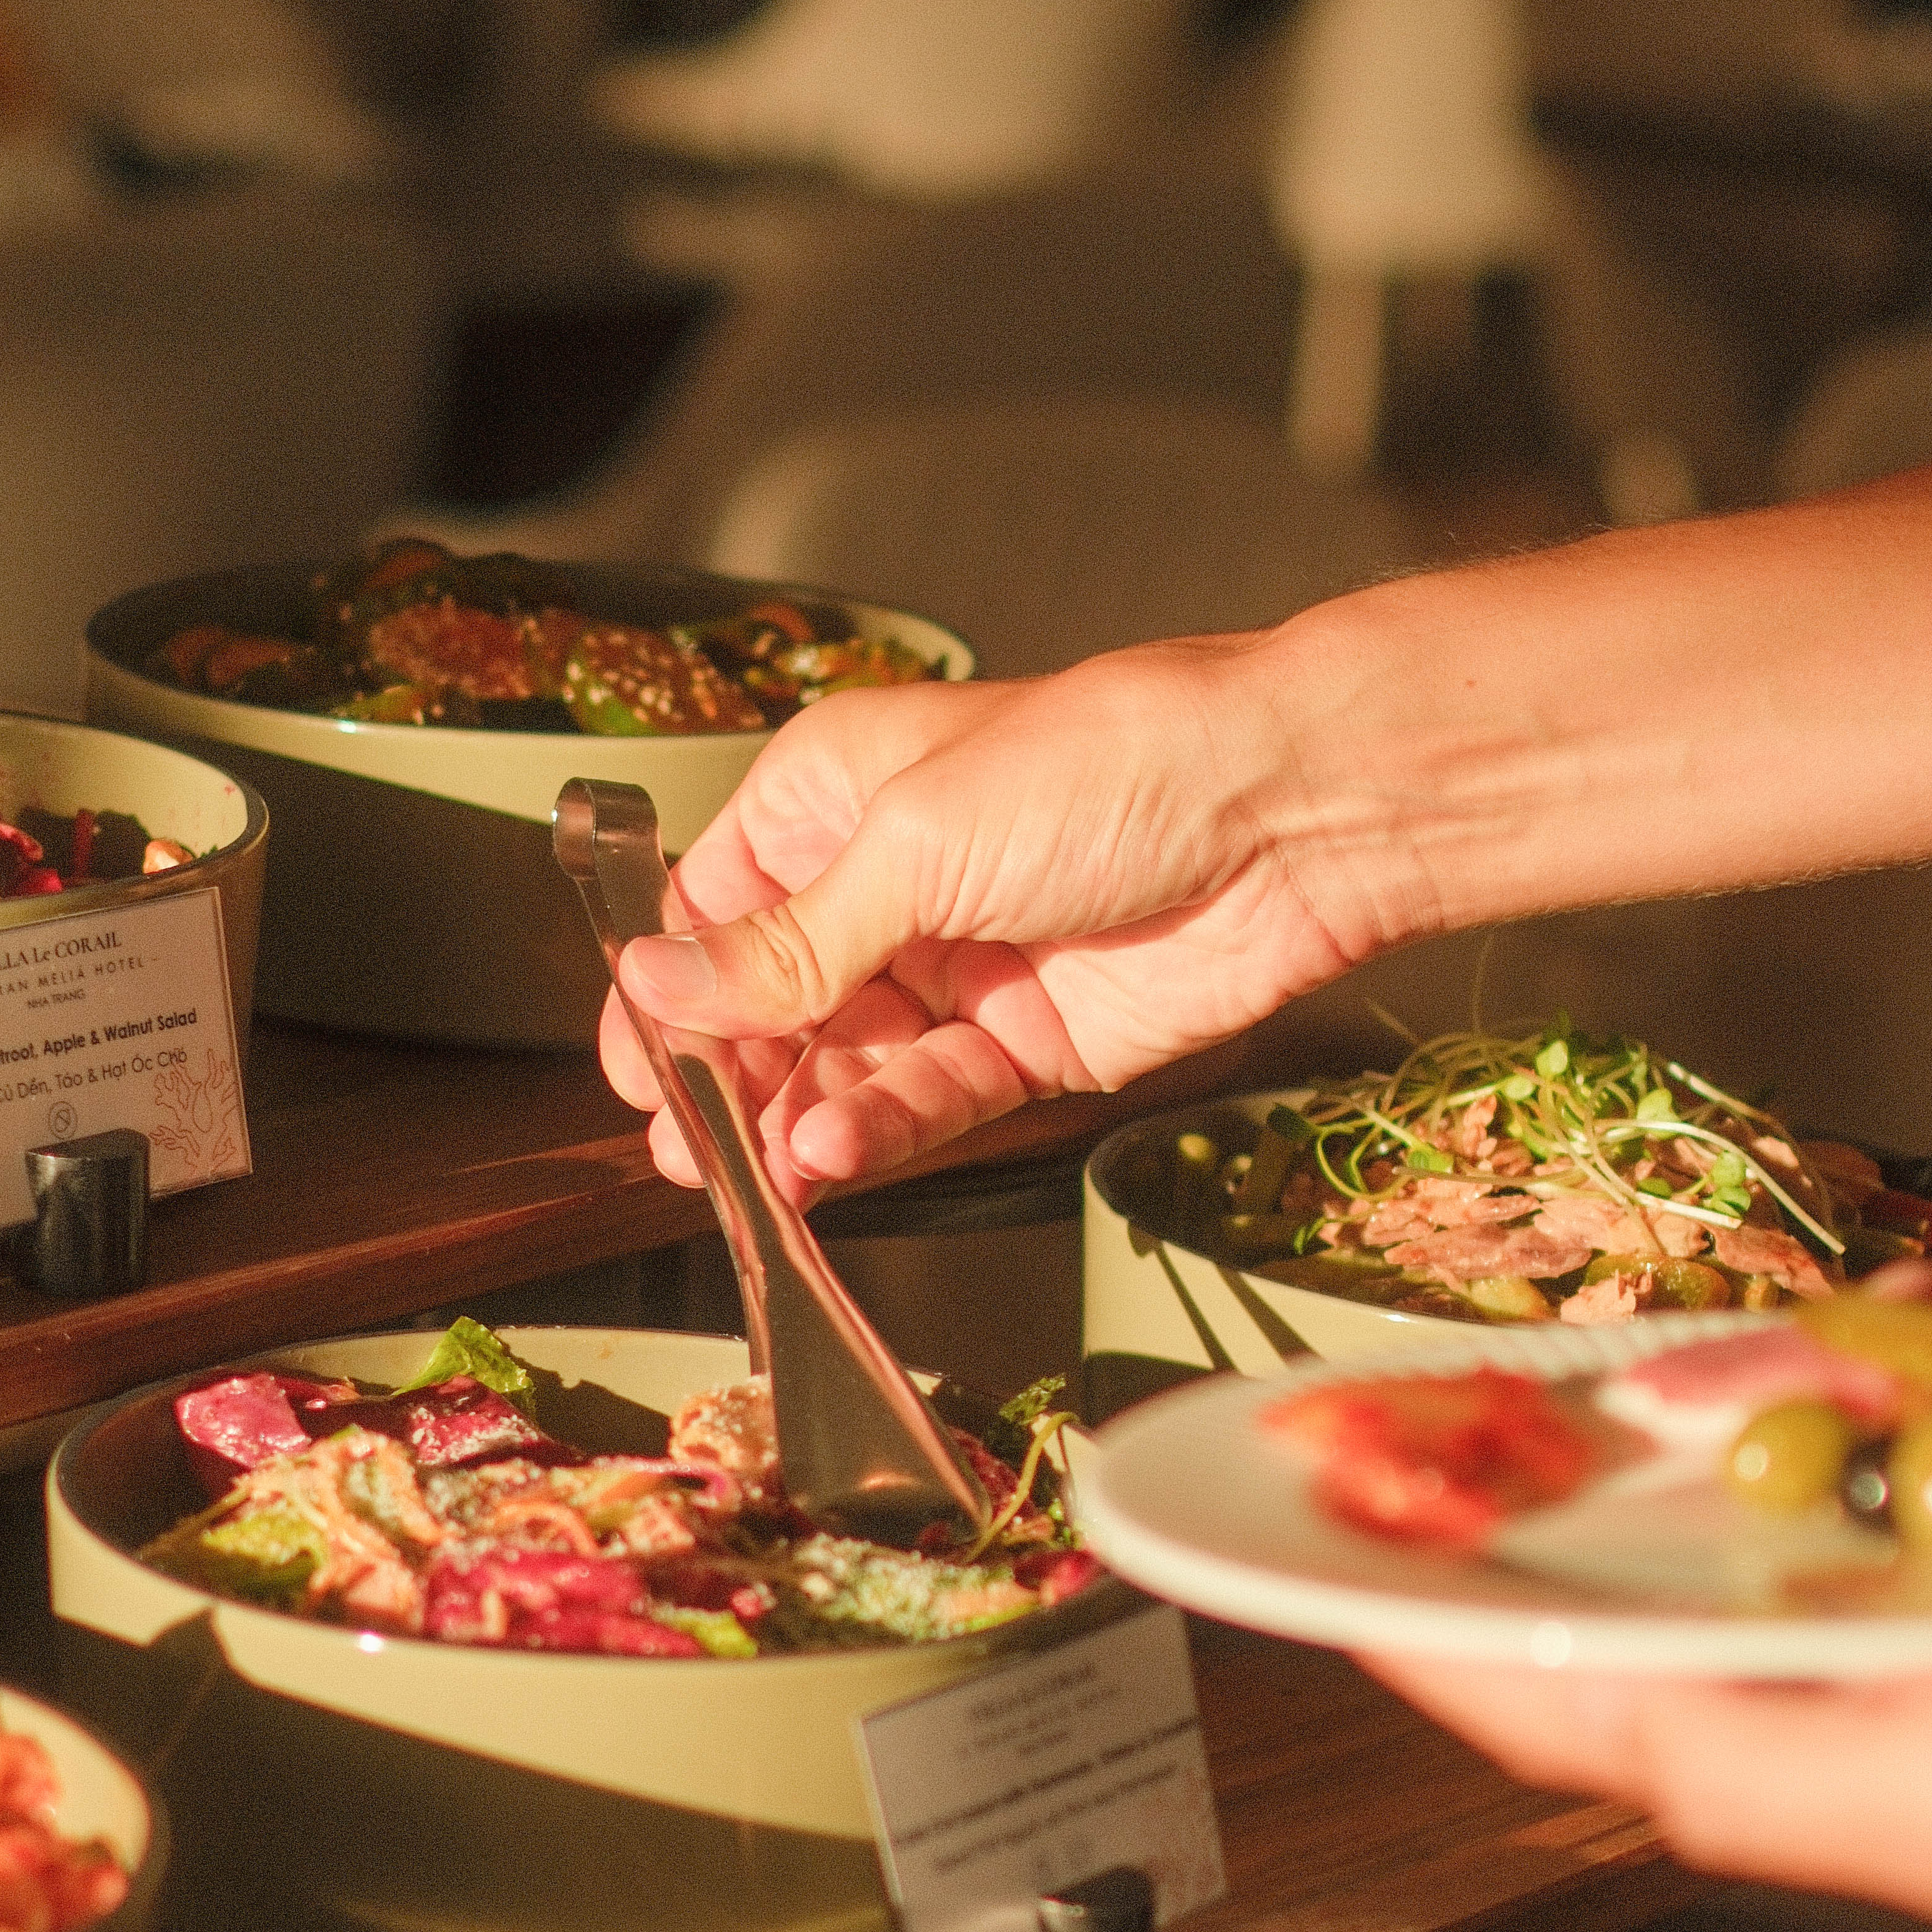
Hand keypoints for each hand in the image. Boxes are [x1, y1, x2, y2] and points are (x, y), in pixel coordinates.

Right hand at [594, 625, 1411, 1195]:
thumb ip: (790, 941)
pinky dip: (879, 1130)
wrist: (1290, 810)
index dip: (673, 995)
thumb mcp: (916, 840)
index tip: (642, 1070)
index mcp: (835, 799)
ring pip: (846, 1065)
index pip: (716, 913)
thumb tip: (656, 985)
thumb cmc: (1113, 762)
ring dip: (798, 1118)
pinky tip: (832, 1152)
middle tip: (693, 1148)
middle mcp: (888, 885)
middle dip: (729, 1078)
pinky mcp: (1029, 1043)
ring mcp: (959, 970)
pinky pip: (931, 1100)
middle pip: (773, 1005)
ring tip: (762, 1169)